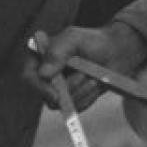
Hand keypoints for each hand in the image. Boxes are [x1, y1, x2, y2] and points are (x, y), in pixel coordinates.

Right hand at [28, 22, 146, 112]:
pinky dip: (88, 97)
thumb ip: (57, 52)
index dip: (39, 87)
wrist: (116, 51)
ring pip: (63, 104)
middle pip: (46, 95)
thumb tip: (43, 74)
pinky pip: (77, 107)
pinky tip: (95, 83)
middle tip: (85, 75)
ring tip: (93, 76)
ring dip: (82, 91)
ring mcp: (60, 89)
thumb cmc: (93, 41)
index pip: (29, 76)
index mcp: (40, 57)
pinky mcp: (74, 99)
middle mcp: (47, 76)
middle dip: (69, 88)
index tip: (55, 94)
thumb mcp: (74, 39)